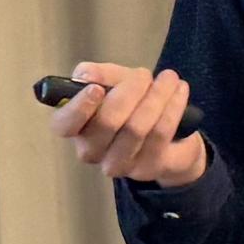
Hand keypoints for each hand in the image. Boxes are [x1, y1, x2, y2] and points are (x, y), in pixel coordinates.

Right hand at [50, 61, 207, 186]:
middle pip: (106, 123)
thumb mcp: (115, 82)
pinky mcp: (146, 169)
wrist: (170, 136)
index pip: (64, 125)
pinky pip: (160, 134)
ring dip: (156, 96)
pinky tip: (179, 91)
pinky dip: (172, 107)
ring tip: (169, 78)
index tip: (96, 89)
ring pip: (136, 128)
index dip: (78, 108)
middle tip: (144, 74)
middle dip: (129, 92)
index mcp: (76, 128)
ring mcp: (118, 164)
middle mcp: (91, 151)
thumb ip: (99, 74)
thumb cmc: (132, 105)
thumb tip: (85, 74)